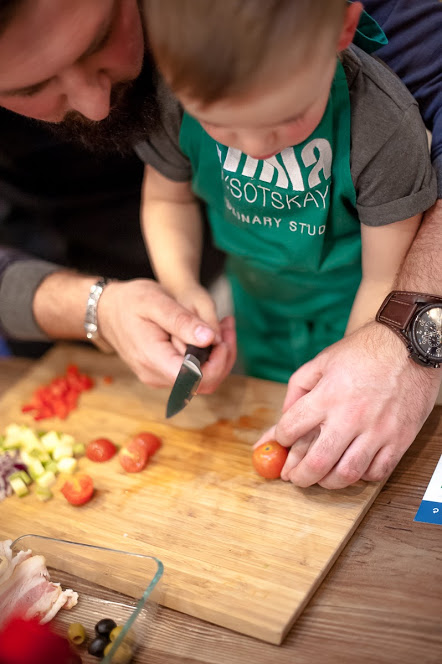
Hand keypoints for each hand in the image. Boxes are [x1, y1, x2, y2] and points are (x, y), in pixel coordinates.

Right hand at [98, 279, 235, 390]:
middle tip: (227, 325)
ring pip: (202, 381)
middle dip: (223, 356)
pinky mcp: (164, 373)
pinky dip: (208, 356)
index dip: (216, 362)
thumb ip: (182, 321)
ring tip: (222, 325)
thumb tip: (209, 339)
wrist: (107, 310)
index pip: (195, 378)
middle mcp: (155, 376)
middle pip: (204, 383)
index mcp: (153, 359)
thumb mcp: (156, 301)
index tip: (221, 335)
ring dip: (219, 356)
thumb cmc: (130, 302)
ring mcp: (159, 378)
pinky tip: (211, 334)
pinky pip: (194, 375)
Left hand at [255, 322, 440, 488]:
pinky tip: (352, 468)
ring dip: (328, 483)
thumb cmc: (362, 352)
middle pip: (317, 462)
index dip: (280, 439)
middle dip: (299, 476)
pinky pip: (377, 472)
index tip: (282, 441)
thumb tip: (284, 417)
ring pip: (347, 474)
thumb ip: (297, 389)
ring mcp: (377, 431)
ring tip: (320, 478)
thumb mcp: (321, 361)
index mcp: (327, 395)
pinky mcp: (399, 439)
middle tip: (294, 477)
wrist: (407, 344)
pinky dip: (361, 477)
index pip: (291, 429)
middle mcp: (351, 416)